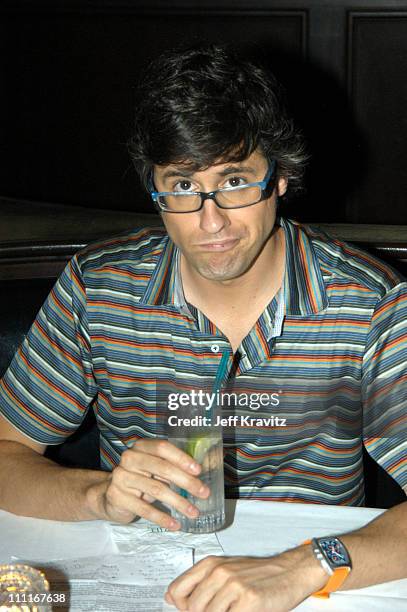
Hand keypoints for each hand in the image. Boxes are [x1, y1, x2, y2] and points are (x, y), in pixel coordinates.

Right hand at [95, 439, 209, 527]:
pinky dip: (162, 518)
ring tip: (194, 513)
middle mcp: (129, 458)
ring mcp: (121, 477)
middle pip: (162, 468)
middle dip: (186, 481)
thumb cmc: (139, 480)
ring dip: (179, 502)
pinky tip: (175, 524)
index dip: (181, 458)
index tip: (198, 470)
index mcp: (141, 447)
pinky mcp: (117, 497)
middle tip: (203, 493)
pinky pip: (144, 509)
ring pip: (156, 489)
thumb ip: (170, 468)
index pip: (163, 448)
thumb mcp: (153, 470)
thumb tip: (198, 476)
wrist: (108, 496)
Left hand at [165, 547, 326, 611]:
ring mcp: (234, 586)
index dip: (181, 606)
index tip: (191, 609)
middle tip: (222, 609)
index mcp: (210, 564)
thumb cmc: (257, 574)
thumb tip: (170, 596)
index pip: (177, 590)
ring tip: (234, 609)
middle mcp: (219, 572)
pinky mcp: (249, 600)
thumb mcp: (225, 570)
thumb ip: (198, 582)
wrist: (290, 571)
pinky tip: (244, 611)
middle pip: (192, 609)